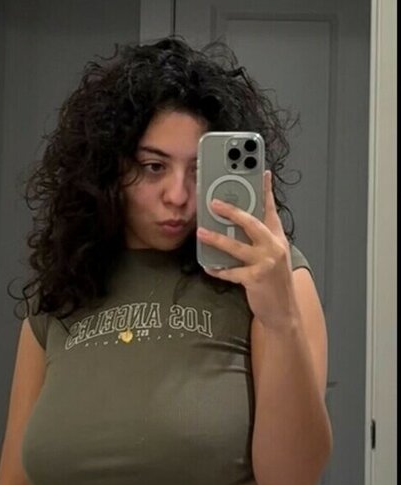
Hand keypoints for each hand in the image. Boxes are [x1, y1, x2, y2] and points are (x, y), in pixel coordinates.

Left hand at [197, 171, 299, 330]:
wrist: (283, 312)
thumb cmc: (275, 284)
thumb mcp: (273, 257)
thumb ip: (261, 240)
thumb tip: (238, 226)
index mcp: (278, 239)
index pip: (271, 210)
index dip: (266, 190)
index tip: (262, 172)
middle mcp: (274, 248)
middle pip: (252, 223)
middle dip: (232, 211)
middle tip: (214, 203)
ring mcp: (266, 263)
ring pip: (237, 246)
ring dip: (217, 238)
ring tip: (201, 232)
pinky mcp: (256, 279)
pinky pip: (231, 272)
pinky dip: (219, 269)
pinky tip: (209, 266)